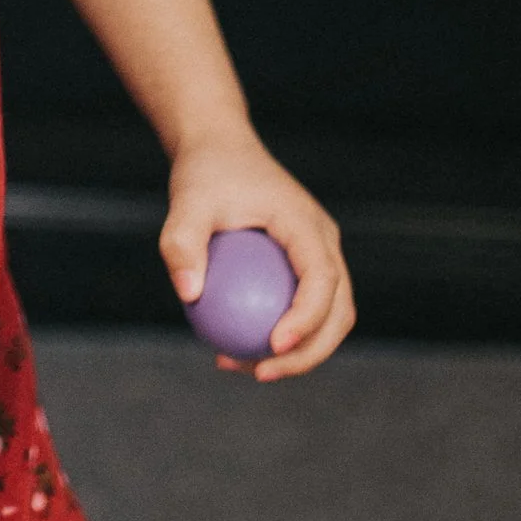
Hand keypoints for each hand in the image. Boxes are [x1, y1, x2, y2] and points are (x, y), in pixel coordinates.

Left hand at [161, 131, 353, 381]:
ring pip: (326, 317)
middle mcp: (324, 242)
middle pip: (338, 310)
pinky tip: (231, 348)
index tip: (273, 346)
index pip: (323, 279)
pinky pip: (300, 308)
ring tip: (240, 366)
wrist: (218, 148)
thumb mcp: (186, 201)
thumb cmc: (204, 173)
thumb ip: (182, 242)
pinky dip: (277, 333)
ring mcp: (318, 254)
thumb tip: (188, 295)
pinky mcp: (301, 265)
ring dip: (296, 351)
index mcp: (308, 225)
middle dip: (310, 352)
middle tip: (259, 373)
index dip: (307, 319)